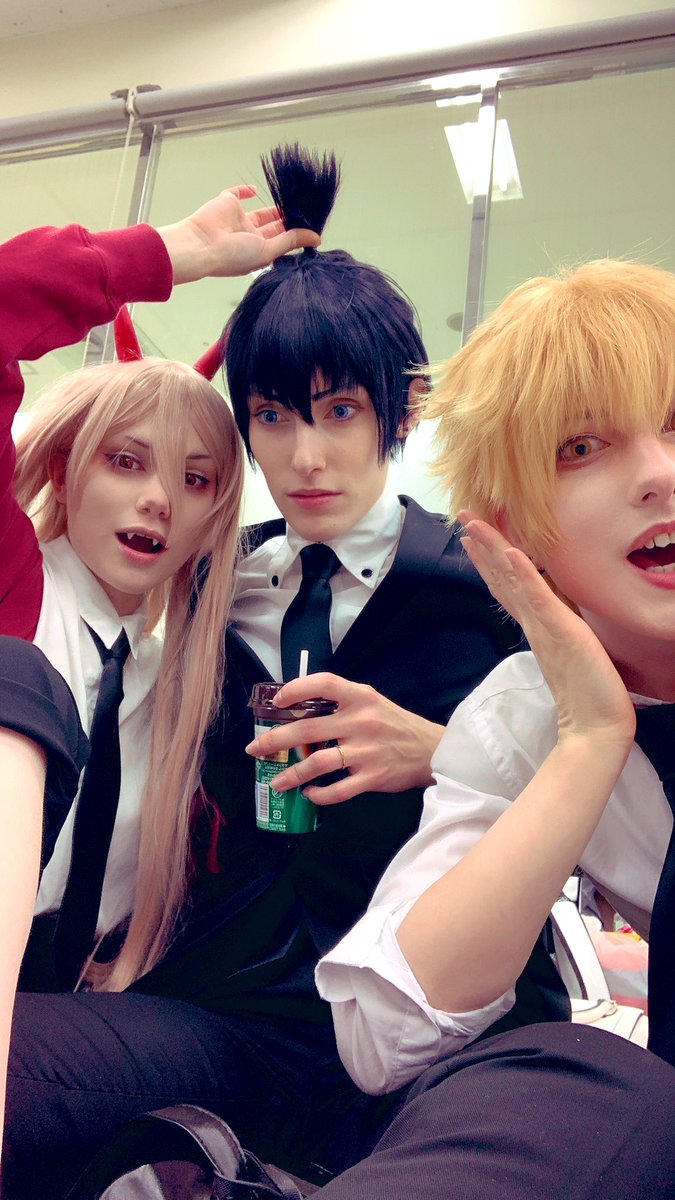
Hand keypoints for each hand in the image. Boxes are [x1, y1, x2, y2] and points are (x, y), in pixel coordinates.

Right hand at [157, 184, 319, 282]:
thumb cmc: (231, 256)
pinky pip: (238, 194)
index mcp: (257, 252)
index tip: (311, 226)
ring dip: (276, 206)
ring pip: (261, 211)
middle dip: (289, 219)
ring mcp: (237, 219)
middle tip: (306, 210)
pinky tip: (256, 190)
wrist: (202, 244)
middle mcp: (248, 237)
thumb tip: (316, 239)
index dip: (295, 234)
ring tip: (294, 198)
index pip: (281, 242)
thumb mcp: (268, 250)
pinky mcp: (227, 203)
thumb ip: (291, 241)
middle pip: (274, 226)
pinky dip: (246, 190)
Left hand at [245, 672, 444, 805]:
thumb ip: (342, 702)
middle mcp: (361, 721)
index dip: (296, 689)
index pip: (324, 683)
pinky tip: (308, 794)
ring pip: (318, 763)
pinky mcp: (373, 777)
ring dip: (292, 774)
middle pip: (308, 729)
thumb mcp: (372, 702)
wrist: (431, 750)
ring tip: (276, 781)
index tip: (277, 700)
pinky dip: (319, 794)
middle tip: (255, 749)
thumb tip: (299, 709)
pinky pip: (338, 789)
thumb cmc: (395, 725)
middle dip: (275, 740)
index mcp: (361, 697)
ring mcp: (366, 751)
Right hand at [458, 511, 634, 750]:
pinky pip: (538, 598)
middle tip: (463, 517)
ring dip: (493, 551)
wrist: (596, 726)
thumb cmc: (589, 695)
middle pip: (502, 577)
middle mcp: (534, 623)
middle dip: (482, 546)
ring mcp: (544, 626)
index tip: (472, 538)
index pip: (507, 586)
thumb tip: (547, 617)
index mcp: (537, 627)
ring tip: (473, 526)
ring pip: (512, 581)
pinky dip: (523, 575)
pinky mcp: (559, 631)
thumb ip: (556, 633)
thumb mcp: (571, 652)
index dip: (489, 560)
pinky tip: (512, 553)